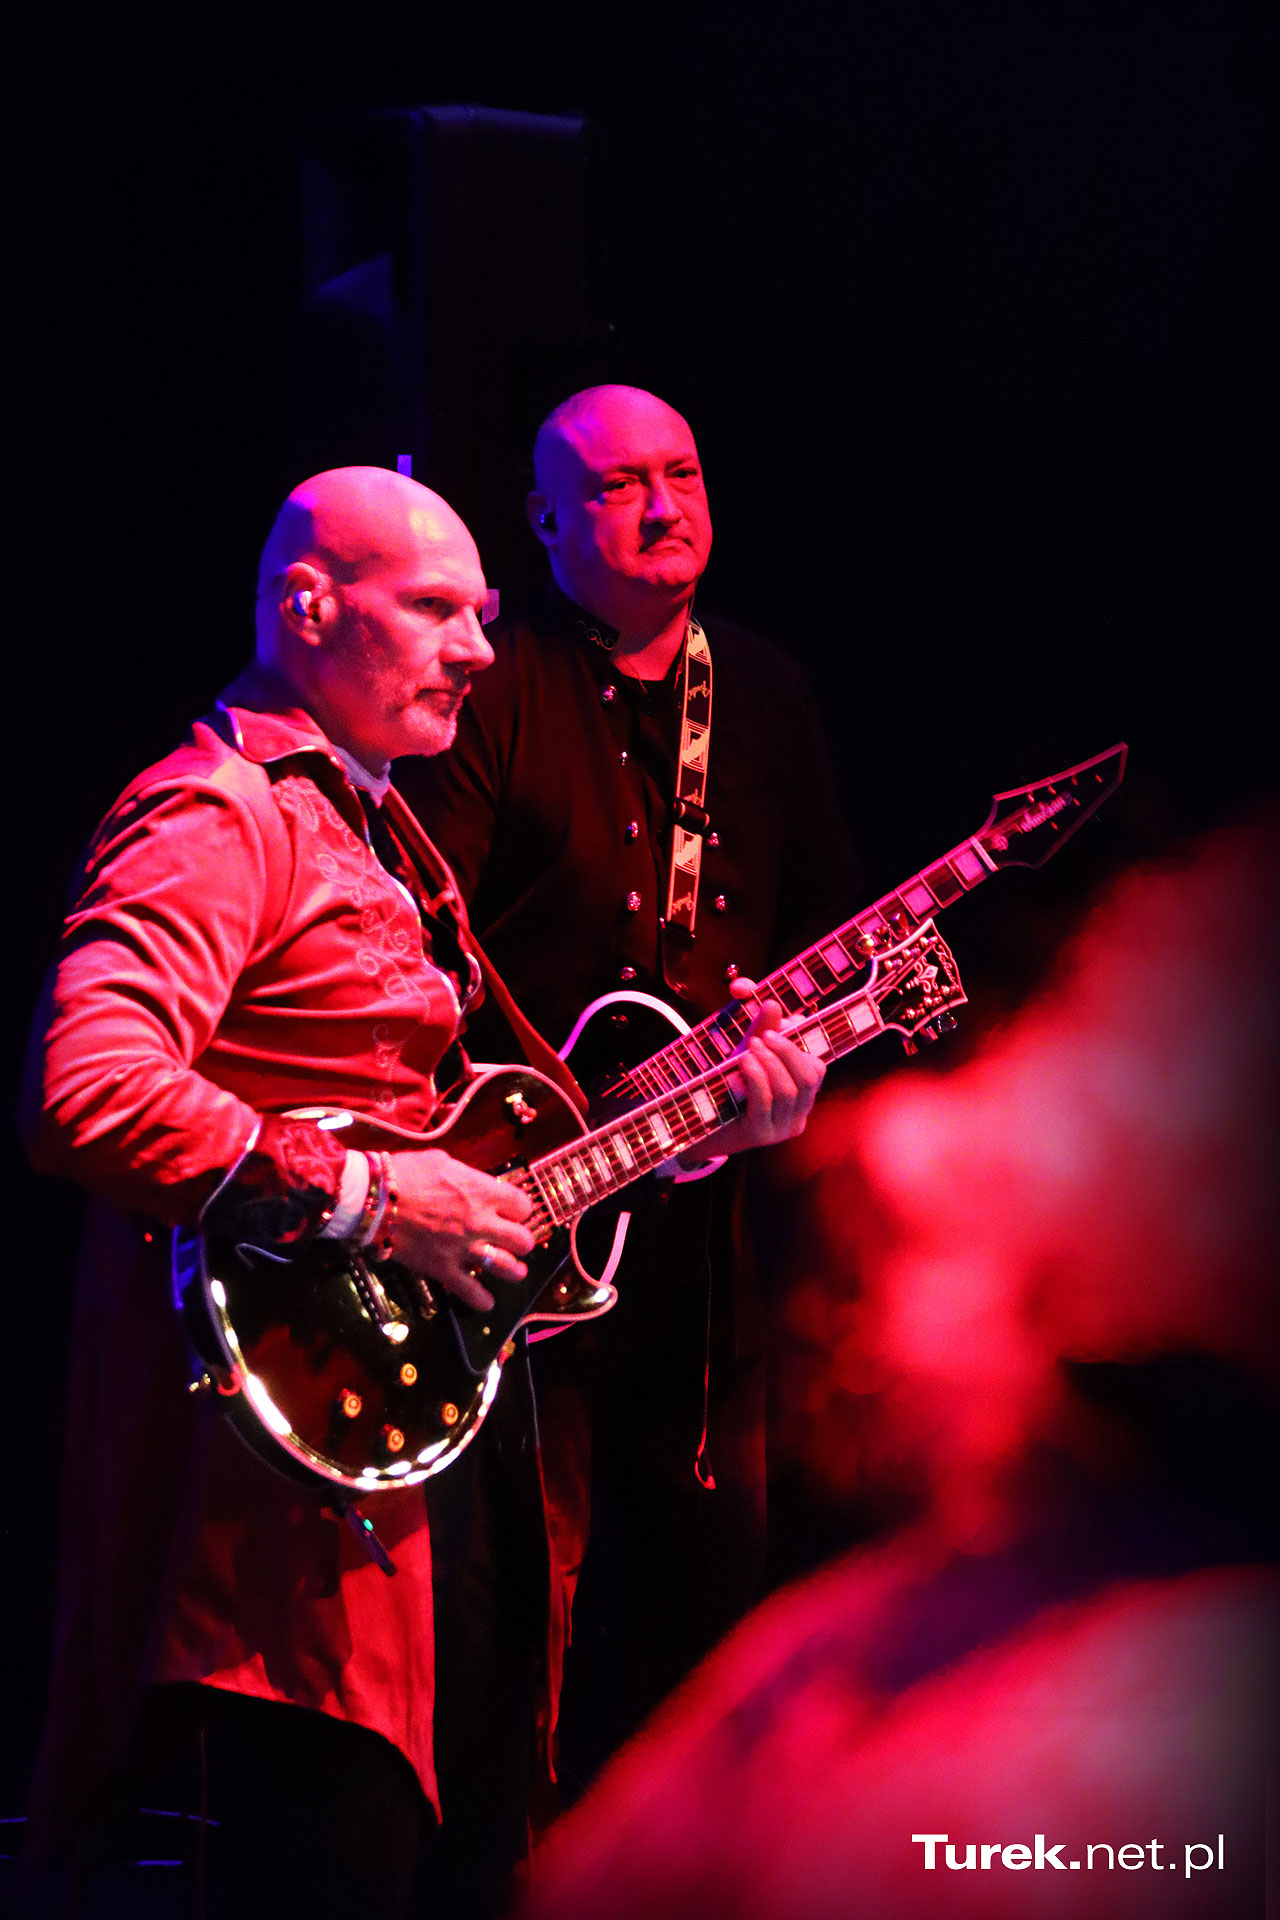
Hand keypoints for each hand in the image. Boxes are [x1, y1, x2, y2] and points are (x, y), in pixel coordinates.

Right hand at [387, 1149, 535, 1310]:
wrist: (374, 1199)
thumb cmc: (405, 1173)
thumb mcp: (443, 1161)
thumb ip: (467, 1176)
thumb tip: (477, 1184)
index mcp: (481, 1192)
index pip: (523, 1205)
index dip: (520, 1210)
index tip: (513, 1212)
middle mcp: (480, 1221)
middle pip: (522, 1240)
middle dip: (522, 1241)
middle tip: (515, 1241)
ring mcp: (463, 1248)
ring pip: (507, 1268)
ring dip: (514, 1270)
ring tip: (516, 1271)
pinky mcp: (443, 1268)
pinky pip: (471, 1291)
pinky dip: (482, 1300)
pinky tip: (487, 1301)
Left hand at [680, 979, 824, 1164]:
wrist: (697, 1125)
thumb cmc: (726, 1088)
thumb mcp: (747, 1055)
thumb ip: (761, 1029)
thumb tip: (772, 1002)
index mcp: (801, 1098)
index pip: (817, 1069)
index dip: (798, 1044)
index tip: (773, 1028)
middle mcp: (798, 1117)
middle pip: (809, 1077)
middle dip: (787, 1051)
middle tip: (763, 1035)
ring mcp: (781, 1129)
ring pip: (789, 1089)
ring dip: (769, 1061)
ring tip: (750, 1046)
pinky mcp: (760, 1135)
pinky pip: (766, 1100)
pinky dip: (756, 1075)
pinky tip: (742, 1061)